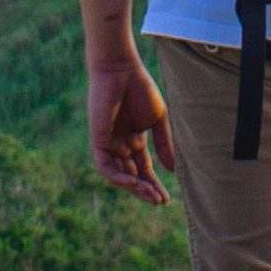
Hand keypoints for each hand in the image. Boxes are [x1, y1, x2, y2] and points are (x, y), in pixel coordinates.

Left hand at [86, 46, 176, 204]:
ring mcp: (108, 143)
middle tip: (159, 201)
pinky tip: (134, 182)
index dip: (153, 184)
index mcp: (133, 140)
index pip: (143, 169)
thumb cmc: (140, 88)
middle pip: (131, 175)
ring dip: (134, 187)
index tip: (165, 199)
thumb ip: (163, 144)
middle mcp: (119, 145)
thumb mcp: (157, 120)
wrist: (121, 70)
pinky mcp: (98, 140)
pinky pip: (106, 166)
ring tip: (150, 195)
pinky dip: (118, 177)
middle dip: (145, 190)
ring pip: (118, 175)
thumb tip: (172, 169)